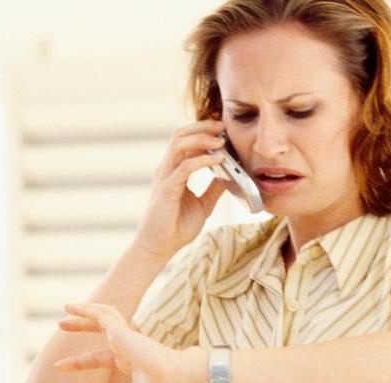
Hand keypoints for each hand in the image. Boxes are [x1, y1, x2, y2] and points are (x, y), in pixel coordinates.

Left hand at [53, 303, 205, 382]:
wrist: (178, 379)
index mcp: (131, 362)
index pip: (101, 358)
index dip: (80, 362)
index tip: (59, 366)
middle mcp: (128, 347)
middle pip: (101, 330)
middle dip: (82, 327)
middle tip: (61, 324)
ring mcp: (126, 337)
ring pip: (104, 317)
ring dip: (84, 313)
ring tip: (65, 308)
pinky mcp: (122, 331)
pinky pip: (101, 315)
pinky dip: (87, 309)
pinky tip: (71, 307)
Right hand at [133, 119, 228, 258]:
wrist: (158, 248)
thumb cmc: (176, 227)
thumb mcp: (203, 204)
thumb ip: (214, 188)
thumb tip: (232, 175)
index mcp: (174, 171)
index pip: (185, 141)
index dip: (203, 131)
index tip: (223, 128)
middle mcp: (167, 170)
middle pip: (179, 135)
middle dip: (202, 127)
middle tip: (223, 125)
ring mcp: (164, 178)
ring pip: (178, 145)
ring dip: (201, 138)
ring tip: (221, 139)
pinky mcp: (166, 190)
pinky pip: (184, 168)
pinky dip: (202, 160)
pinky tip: (218, 159)